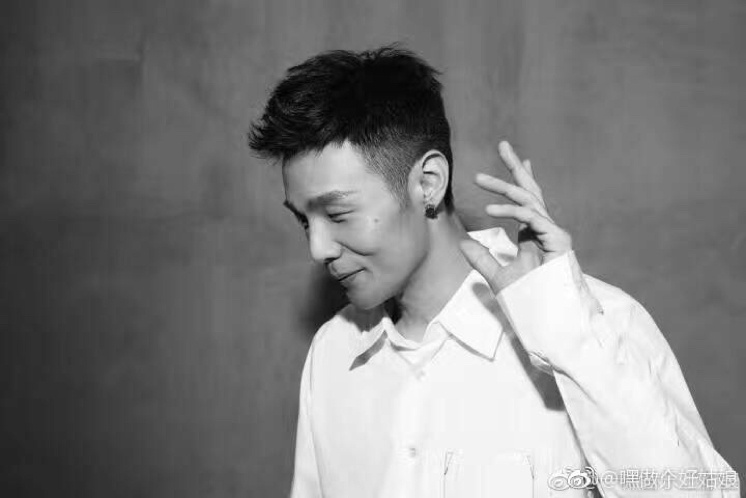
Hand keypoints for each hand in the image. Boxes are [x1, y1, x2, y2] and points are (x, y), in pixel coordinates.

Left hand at [459, 140, 572, 292]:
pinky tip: (490, 209)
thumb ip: (482, 260)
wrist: (552, 319)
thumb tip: (463, 244)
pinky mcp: (559, 241)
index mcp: (534, 233)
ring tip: (479, 179)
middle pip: (530, 189)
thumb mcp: (498, 277)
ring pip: (528, 199)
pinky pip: (533, 218)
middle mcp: (544, 228)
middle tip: (502, 144)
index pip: (525, 198)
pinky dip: (512, 211)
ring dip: (503, 187)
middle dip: (515, 166)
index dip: (518, 177)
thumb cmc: (531, 300)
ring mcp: (553, 233)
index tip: (513, 158)